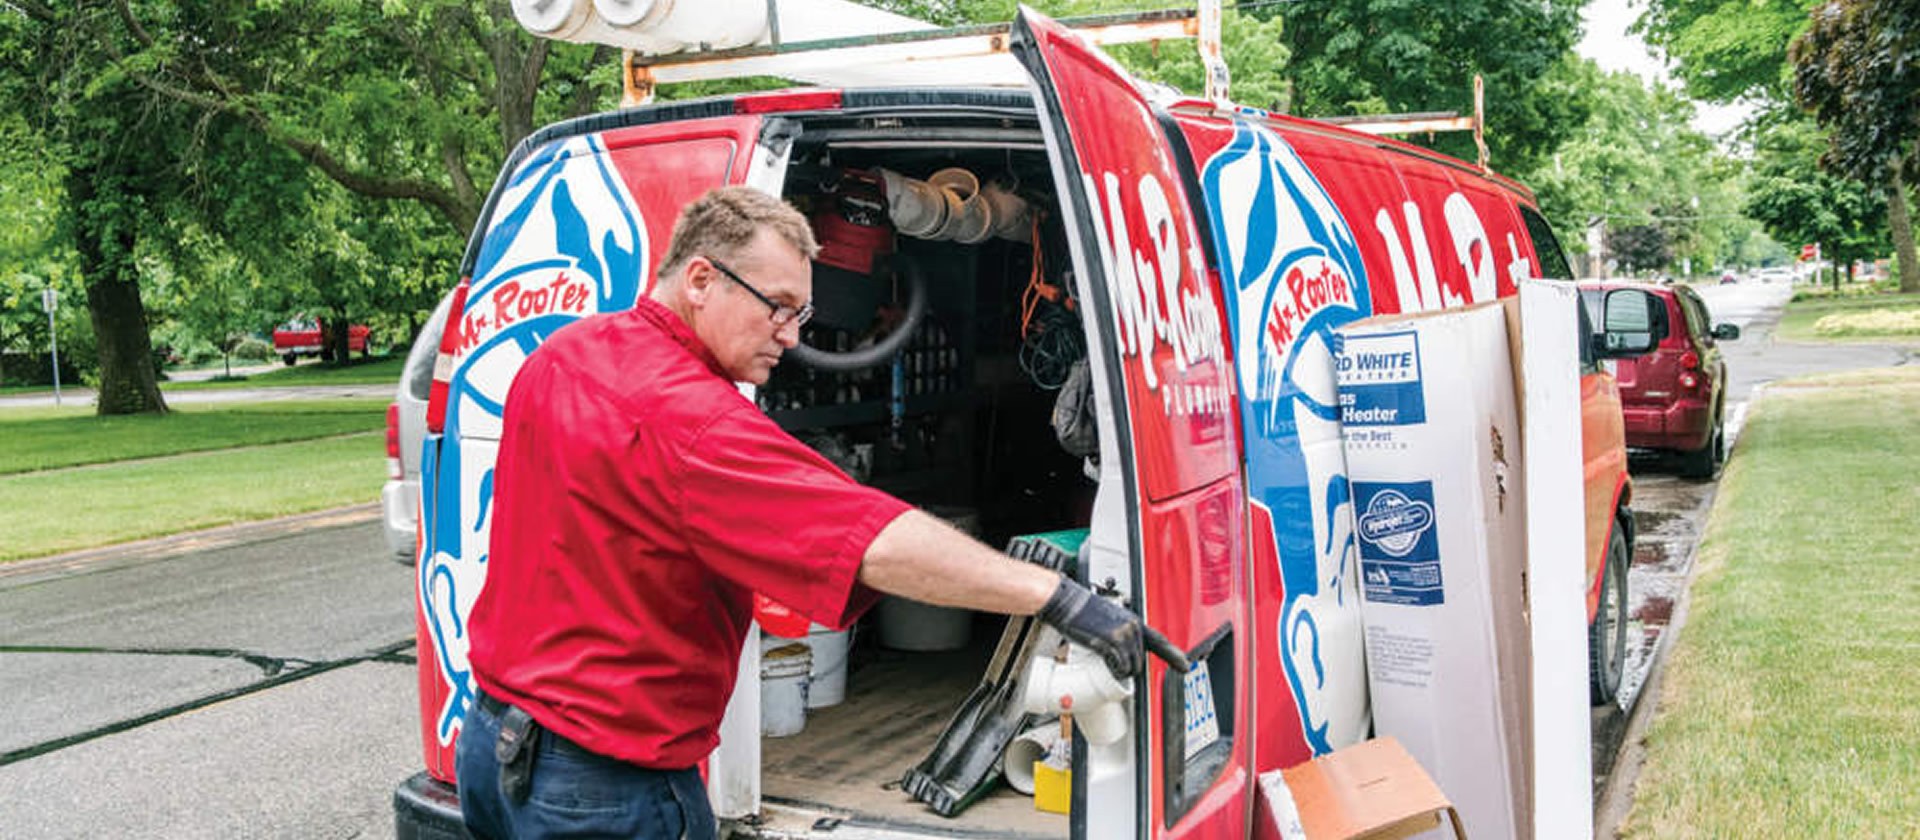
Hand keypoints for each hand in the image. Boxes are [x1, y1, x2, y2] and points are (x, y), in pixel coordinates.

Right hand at [1035, 575, 1189, 678]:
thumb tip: (1121, 652)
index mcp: (1133, 621)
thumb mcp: (1109, 619)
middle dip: (1129, 667)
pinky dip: (1114, 670)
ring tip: (1104, 660)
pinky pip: (1120, 666)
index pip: (1159, 640)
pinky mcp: (1112, 641)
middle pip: (1140, 660)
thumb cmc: (1082, 611)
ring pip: (1131, 666)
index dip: (1174, 655)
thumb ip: (1120, 632)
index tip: (1184, 666)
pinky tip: (1104, 663)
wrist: (1067, 602)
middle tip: (1112, 662)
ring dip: (1121, 671)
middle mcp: (1133, 627)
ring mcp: (1124, 634)